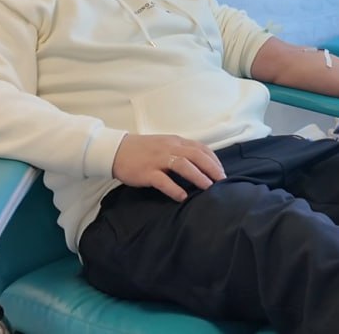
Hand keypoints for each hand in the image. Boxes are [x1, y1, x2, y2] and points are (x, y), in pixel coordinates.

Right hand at [111, 134, 225, 201]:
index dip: (214, 160)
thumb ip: (180, 151)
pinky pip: (163, 181)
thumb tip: (200, 164)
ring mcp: (158, 160)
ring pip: (183, 165)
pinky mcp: (147, 172)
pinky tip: (183, 197)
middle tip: (222, 181)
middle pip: (196, 155)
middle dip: (212, 168)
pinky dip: (175, 189)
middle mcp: (169, 148)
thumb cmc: (142, 150)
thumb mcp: (164, 145)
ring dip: (198, 176)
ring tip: (208, 187)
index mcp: (175, 141)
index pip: (200, 148)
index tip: (222, 172)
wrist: (116, 150)